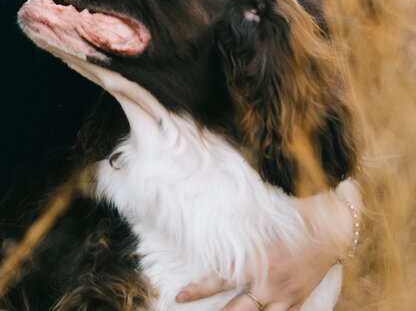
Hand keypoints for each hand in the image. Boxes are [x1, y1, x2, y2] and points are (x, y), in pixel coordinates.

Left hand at [175, 180, 358, 309]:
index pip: (222, 278)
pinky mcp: (297, 301)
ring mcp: (284, 295)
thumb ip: (246, 225)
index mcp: (258, 260)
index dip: (199, 289)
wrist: (334, 228)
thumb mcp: (269, 218)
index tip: (179, 294)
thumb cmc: (299, 216)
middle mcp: (269, 282)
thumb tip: (219, 213)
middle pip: (235, 307)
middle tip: (190, 308)